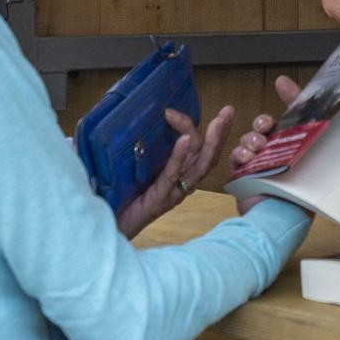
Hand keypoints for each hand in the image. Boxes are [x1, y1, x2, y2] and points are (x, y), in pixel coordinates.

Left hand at [115, 104, 229, 237]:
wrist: (110, 228)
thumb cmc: (121, 199)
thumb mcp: (135, 168)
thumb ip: (139, 148)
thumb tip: (127, 118)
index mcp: (179, 176)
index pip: (201, 152)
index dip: (212, 133)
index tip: (218, 112)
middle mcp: (182, 184)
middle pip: (208, 156)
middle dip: (221, 133)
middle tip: (229, 111)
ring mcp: (173, 192)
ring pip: (198, 165)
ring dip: (210, 141)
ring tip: (217, 122)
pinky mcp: (160, 198)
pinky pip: (173, 175)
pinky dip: (179, 156)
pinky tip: (184, 139)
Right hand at [231, 75, 305, 215]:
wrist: (282, 217)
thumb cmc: (302, 188)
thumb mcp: (311, 152)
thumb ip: (308, 124)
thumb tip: (306, 99)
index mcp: (297, 146)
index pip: (293, 116)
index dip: (288, 96)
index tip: (282, 84)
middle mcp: (279, 153)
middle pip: (264, 126)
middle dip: (262, 122)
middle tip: (265, 127)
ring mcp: (261, 164)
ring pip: (249, 139)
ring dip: (251, 139)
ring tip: (256, 147)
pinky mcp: (245, 176)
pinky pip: (237, 158)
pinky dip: (240, 155)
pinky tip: (247, 158)